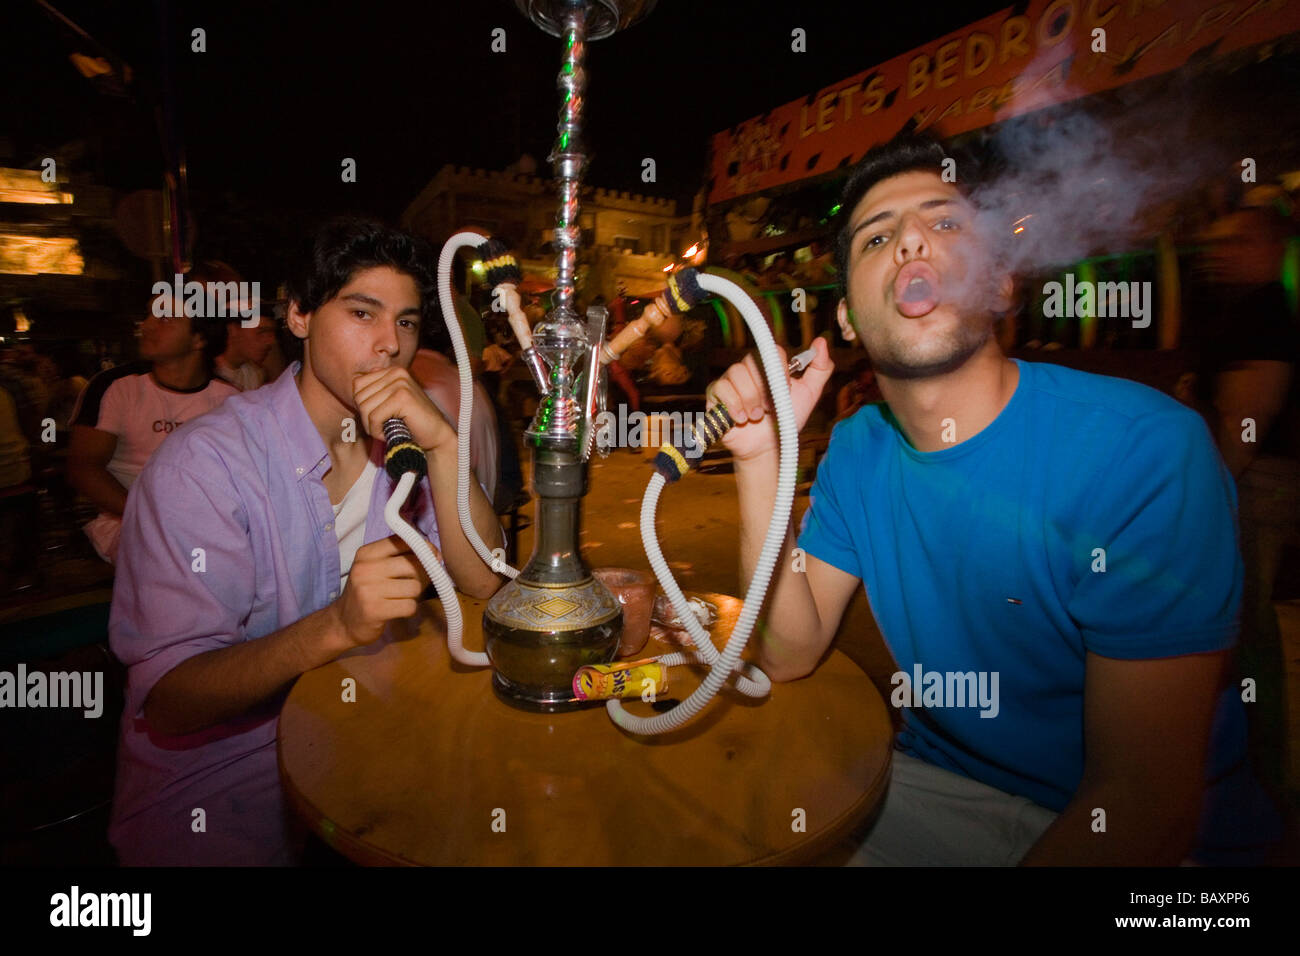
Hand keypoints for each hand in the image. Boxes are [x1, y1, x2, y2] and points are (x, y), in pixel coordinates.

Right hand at [331, 535, 434, 648]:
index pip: (404, 542)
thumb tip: (436, 554)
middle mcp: (365, 568)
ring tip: (402, 598)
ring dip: (414, 595)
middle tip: (415, 583)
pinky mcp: (374, 610)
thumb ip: (401, 556)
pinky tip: (398, 610)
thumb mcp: (376, 567)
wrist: (343, 623)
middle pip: (413, 565)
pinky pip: (410, 606)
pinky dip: (409, 609)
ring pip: (414, 587)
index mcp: (366, 553)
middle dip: (422, 575)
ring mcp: (368, 590)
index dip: (424, 549)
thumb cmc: (367, 592)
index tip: (431, 557)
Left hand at [353, 367, 453, 454]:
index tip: (378, 416)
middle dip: (366, 417)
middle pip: (359, 396)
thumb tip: (352, 382)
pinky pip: (374, 417)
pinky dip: (378, 431)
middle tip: (382, 426)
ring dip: (372, 426)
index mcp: (392, 371)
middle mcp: (397, 372)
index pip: (357, 384)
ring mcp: (401, 383)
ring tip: (387, 429)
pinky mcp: (402, 397)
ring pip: (365, 407)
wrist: (435, 435)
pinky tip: (390, 432)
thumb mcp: (389, 402)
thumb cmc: (410, 422)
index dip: (363, 405)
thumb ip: (374, 391)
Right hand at [706, 336, 833, 462]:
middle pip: (753, 361)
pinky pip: (721, 388)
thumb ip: (820, 369)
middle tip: (770, 407)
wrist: (767, 447)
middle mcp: (748, 369)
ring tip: (756, 416)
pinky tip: (741, 419)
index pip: (772, 351)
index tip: (786, 389)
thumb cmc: (786, 420)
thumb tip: (820, 342)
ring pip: (736, 374)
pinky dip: (734, 405)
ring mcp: (730, 380)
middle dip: (764, 388)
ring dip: (750, 399)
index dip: (780, 370)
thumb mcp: (809, 395)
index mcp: (769, 366)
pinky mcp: (716, 394)